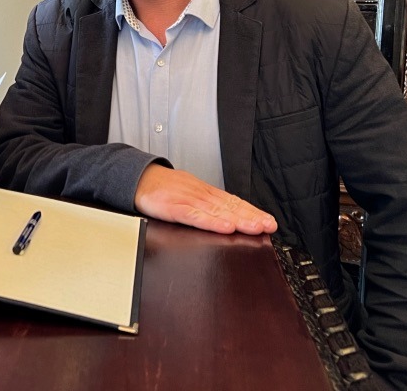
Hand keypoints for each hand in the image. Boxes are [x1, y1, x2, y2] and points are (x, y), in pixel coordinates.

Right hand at [134, 164, 276, 235]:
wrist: (138, 177)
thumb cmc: (162, 188)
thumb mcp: (187, 193)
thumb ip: (205, 205)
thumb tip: (226, 217)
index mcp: (204, 192)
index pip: (233, 202)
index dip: (252, 211)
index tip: (268, 220)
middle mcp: (200, 194)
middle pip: (230, 206)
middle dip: (251, 216)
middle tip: (268, 225)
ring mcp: (187, 200)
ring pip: (217, 211)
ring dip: (238, 219)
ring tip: (254, 227)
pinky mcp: (173, 207)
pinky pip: (195, 216)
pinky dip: (211, 222)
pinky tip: (224, 227)